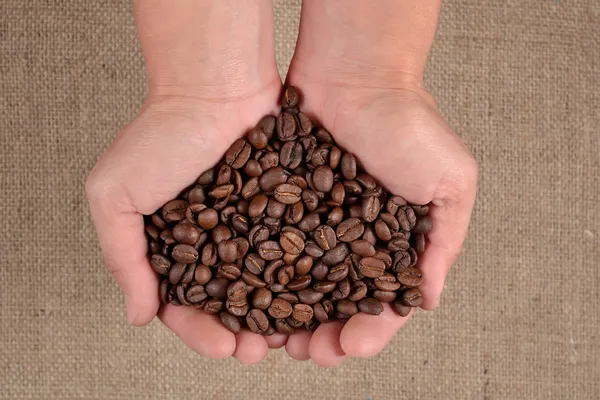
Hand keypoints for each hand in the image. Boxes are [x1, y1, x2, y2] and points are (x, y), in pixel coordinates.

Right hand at [86, 0, 289, 363]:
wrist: (214, 86)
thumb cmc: (159, 135)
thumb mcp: (114, 195)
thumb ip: (120, 257)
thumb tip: (138, 316)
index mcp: (169, 245)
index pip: (183, 303)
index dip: (200, 330)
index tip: (222, 346)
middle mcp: (211, 241)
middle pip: (227, 300)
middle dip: (242, 331)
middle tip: (258, 352)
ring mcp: (249, 226)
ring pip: (264, 283)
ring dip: (276, 314)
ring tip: (291, 337)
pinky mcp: (282, 208)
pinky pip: (294, 250)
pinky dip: (302, 277)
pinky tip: (315, 299)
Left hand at [279, 1, 476, 364]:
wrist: (357, 74)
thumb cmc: (410, 124)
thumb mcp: (452, 182)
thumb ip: (445, 242)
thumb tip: (428, 299)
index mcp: (396, 242)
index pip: (382, 301)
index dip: (369, 330)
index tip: (349, 345)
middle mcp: (354, 239)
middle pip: (337, 301)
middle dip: (323, 333)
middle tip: (307, 352)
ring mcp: (316, 224)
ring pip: (300, 285)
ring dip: (290, 316)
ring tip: (277, 341)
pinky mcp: (283, 205)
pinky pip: (270, 249)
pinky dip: (263, 278)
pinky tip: (252, 301)